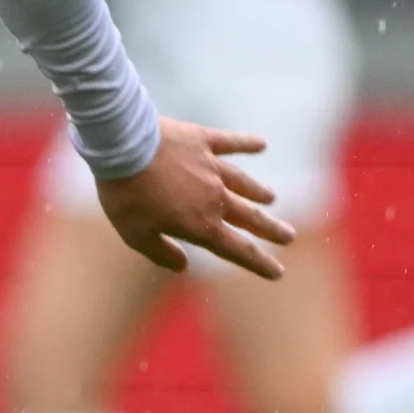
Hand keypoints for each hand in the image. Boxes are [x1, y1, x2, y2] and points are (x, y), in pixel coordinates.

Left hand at [96, 117, 295, 277]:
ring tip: (271, 198)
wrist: (124, 147)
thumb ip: (162, 253)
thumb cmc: (126, 195)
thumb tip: (183, 267)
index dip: (259, 263)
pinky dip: (248, 143)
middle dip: (270, 229)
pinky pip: (231, 143)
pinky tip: (262, 144)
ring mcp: (211, 167)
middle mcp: (214, 198)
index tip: (278, 272)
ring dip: (259, 192)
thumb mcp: (136, 235)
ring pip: (243, 183)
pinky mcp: (202, 140)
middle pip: (250, 217)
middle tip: (289, 236)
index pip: (237, 250)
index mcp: (200, 225)